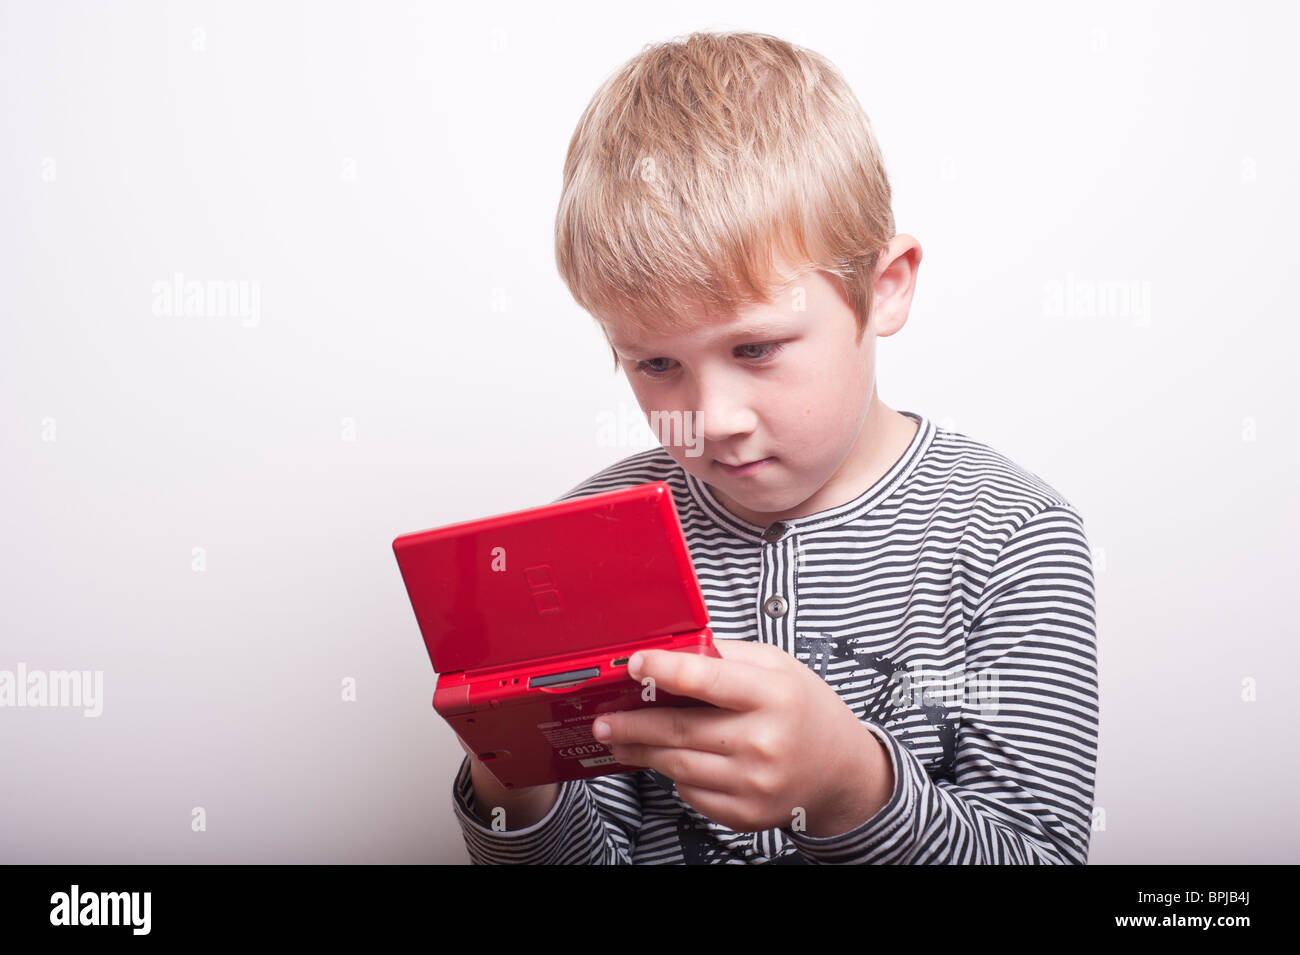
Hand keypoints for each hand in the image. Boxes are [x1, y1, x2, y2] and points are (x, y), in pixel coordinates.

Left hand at [592, 640, 893, 835]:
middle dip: (632, 724)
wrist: (841, 770)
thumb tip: (670, 652)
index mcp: (773, 695)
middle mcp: (765, 741)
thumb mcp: (777, 666)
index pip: (706, 678)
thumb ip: (725, 656)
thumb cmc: (805, 710)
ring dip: (641, 753)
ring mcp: (756, 783)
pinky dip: (676, 777)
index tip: (633, 664)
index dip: (663, 670)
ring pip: (677, 766)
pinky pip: (692, 795)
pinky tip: (671, 762)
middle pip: (679, 730)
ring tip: (620, 740)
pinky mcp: (747, 814)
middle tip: (604, 719)